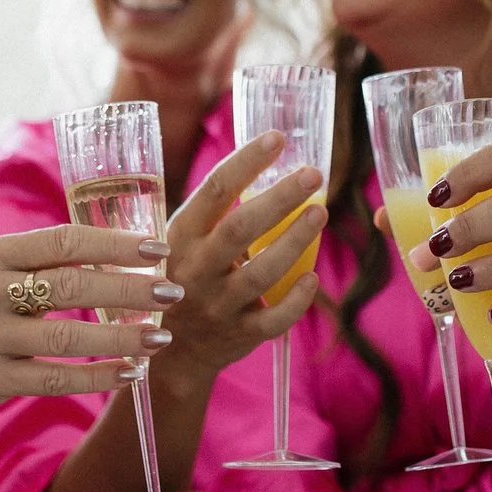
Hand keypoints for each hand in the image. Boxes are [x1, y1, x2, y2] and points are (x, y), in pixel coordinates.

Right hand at [0, 223, 184, 422]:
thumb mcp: (0, 270)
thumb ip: (50, 261)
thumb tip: (131, 252)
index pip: (63, 241)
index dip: (114, 245)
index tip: (158, 250)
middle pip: (70, 287)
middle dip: (129, 290)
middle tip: (172, 292)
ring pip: (66, 339)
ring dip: (121, 339)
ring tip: (161, 338)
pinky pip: (54, 379)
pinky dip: (97, 377)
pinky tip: (131, 372)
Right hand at [155, 133, 323, 379]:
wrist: (169, 353)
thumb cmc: (182, 278)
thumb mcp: (179, 241)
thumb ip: (210, 211)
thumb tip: (261, 158)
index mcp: (179, 237)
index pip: (214, 191)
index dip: (246, 162)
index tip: (276, 138)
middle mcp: (195, 270)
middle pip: (240, 229)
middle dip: (279, 198)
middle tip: (312, 173)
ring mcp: (218, 305)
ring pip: (261, 273)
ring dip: (294, 241)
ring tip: (321, 211)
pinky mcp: (239, 336)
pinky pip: (273, 320)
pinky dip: (295, 300)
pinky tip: (312, 278)